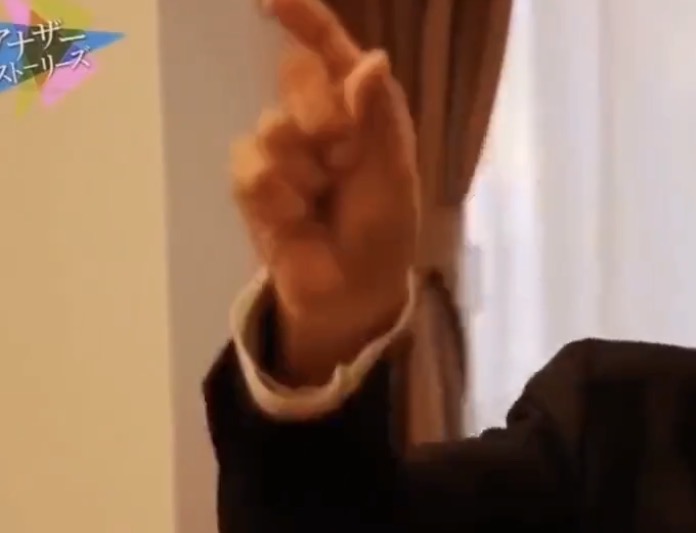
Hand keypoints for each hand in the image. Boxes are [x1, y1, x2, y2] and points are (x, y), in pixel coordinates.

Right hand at [231, 0, 418, 383]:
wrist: (352, 290)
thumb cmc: (383, 230)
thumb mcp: (394, 177)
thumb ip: (380, 118)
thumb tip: (371, 58)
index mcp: (361, 108)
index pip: (330, 50)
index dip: (305, 19)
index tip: (275, 0)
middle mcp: (318, 116)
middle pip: (296, 74)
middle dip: (320, 113)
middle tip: (342, 156)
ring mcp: (281, 146)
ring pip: (271, 126)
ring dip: (304, 170)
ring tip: (322, 200)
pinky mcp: (252, 181)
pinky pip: (251, 168)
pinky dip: (279, 197)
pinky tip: (296, 218)